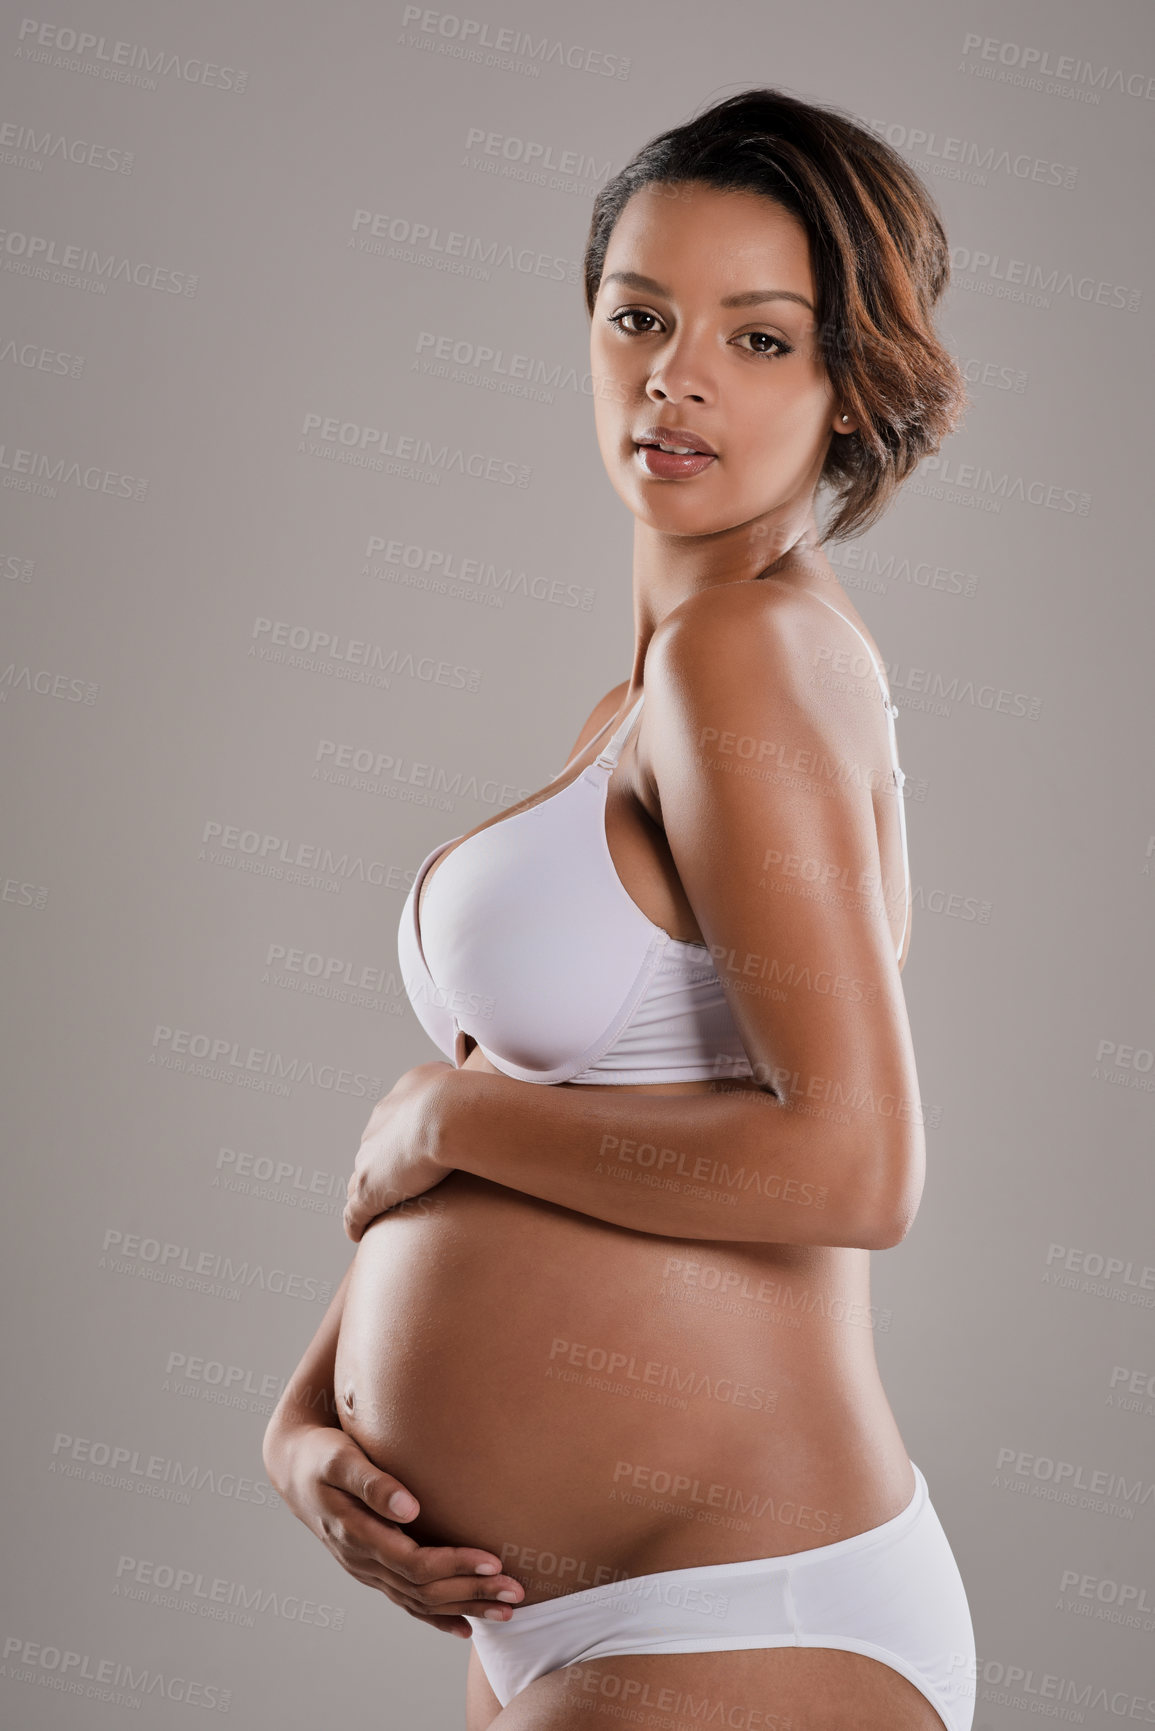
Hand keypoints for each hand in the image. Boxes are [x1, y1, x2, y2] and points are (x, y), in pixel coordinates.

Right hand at [265, 1418, 524, 1636]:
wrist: (294, 1469)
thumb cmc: (322, 1456)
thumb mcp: (340, 1459)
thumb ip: (373, 1482)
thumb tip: (409, 1506)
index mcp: (357, 1534)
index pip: (414, 1562)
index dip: (455, 1565)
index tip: (493, 1561)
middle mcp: (363, 1560)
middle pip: (424, 1589)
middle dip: (471, 1592)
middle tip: (516, 1592)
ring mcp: (367, 1570)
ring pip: (420, 1601)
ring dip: (464, 1607)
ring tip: (506, 1610)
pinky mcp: (373, 1569)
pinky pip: (407, 1602)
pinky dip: (437, 1617)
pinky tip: (465, 1626)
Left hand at [344, 1062, 455, 1242]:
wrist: (447, 1113)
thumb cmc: (456, 1096)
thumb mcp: (448, 1077)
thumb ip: (445, 1081)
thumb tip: (455, 1080)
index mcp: (391, 1109)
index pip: (387, 1130)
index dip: (396, 1145)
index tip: (408, 1155)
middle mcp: (374, 1134)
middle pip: (370, 1156)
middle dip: (380, 1168)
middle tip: (397, 1184)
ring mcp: (369, 1164)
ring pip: (358, 1184)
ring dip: (368, 1194)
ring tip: (379, 1210)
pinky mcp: (370, 1192)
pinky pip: (353, 1213)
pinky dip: (354, 1223)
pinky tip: (357, 1232)